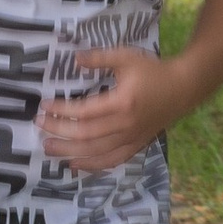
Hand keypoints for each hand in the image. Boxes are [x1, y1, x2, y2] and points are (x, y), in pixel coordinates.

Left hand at [37, 42, 179, 174]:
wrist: (183, 88)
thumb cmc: (154, 71)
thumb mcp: (126, 57)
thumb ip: (99, 58)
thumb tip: (73, 59)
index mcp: (122, 102)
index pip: (84, 111)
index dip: (62, 110)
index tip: (45, 106)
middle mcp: (125, 125)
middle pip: (85, 135)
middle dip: (59, 132)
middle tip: (39, 126)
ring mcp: (131, 138)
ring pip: (95, 152)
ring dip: (69, 151)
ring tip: (48, 148)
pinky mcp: (136, 145)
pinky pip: (111, 160)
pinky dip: (92, 165)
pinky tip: (74, 164)